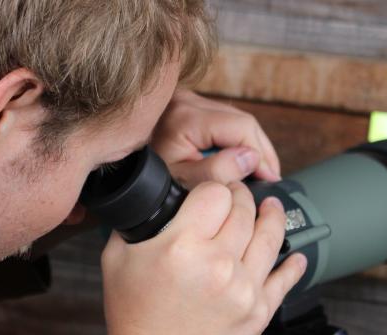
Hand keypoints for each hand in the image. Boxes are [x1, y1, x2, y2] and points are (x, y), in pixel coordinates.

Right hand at [101, 182, 306, 334]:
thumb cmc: (135, 318)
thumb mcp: (117, 260)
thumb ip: (135, 224)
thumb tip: (155, 202)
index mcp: (183, 246)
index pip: (215, 193)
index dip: (214, 186)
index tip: (212, 190)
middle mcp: (218, 264)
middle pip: (244, 210)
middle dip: (241, 196)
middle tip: (237, 195)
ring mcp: (243, 288)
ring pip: (270, 237)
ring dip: (273, 216)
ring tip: (272, 207)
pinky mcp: (258, 311)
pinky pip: (284, 280)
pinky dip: (293, 264)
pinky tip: (295, 255)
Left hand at [151, 90, 280, 188]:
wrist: (115, 169)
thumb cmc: (143, 178)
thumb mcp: (181, 182)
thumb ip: (216, 172)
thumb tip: (251, 159)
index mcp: (186, 118)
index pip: (242, 127)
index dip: (262, 154)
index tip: (270, 178)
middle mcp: (187, 101)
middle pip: (242, 120)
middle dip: (259, 149)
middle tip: (270, 177)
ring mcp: (186, 100)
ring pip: (234, 118)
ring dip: (249, 144)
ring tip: (258, 171)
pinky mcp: (185, 105)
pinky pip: (220, 119)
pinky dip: (233, 138)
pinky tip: (239, 157)